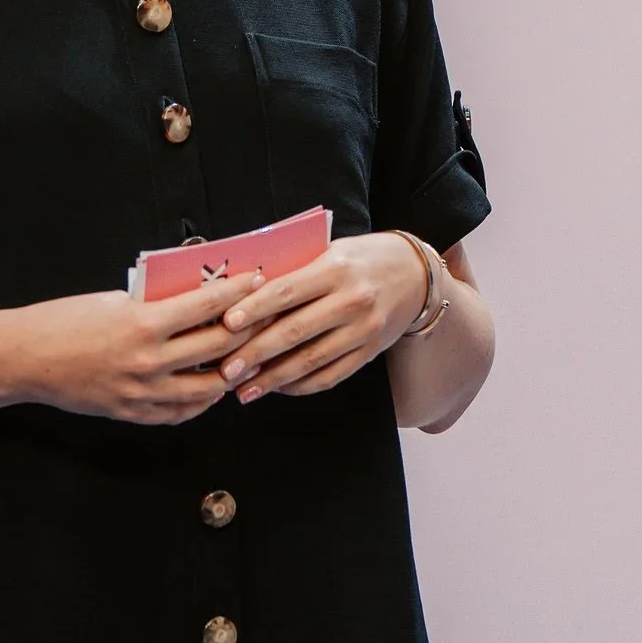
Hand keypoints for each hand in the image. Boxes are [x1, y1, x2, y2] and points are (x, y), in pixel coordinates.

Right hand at [7, 271, 261, 424]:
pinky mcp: (133, 414)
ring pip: (208, 387)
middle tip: (262, 316)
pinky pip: (181, 412)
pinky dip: (201, 399)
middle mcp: (148, 362)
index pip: (208, 306)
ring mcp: (142, 393)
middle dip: (246, 328)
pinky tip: (210, 386)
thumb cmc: (64, 321)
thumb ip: (155, 303)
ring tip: (243, 355)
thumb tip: (195, 296)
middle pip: (218, 346)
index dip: (238, 290)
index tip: (255, 279)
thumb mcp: (113, 300)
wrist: (24, 359)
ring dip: (230, 370)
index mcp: (143, 324)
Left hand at [214, 233, 426, 402]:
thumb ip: (295, 272)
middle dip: (256, 353)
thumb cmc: (360, 259)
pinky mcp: (370, 352)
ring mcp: (363, 330)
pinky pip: (331, 376)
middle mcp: (351, 300)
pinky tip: (279, 388)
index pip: (287, 291)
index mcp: (335, 269)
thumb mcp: (330, 252)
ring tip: (244, 390)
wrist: (415, 274)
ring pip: (311, 361)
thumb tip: (244, 296)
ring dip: (274, 379)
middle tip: (225, 370)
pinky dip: (302, 386)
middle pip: (295, 331)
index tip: (226, 324)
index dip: (254, 309)